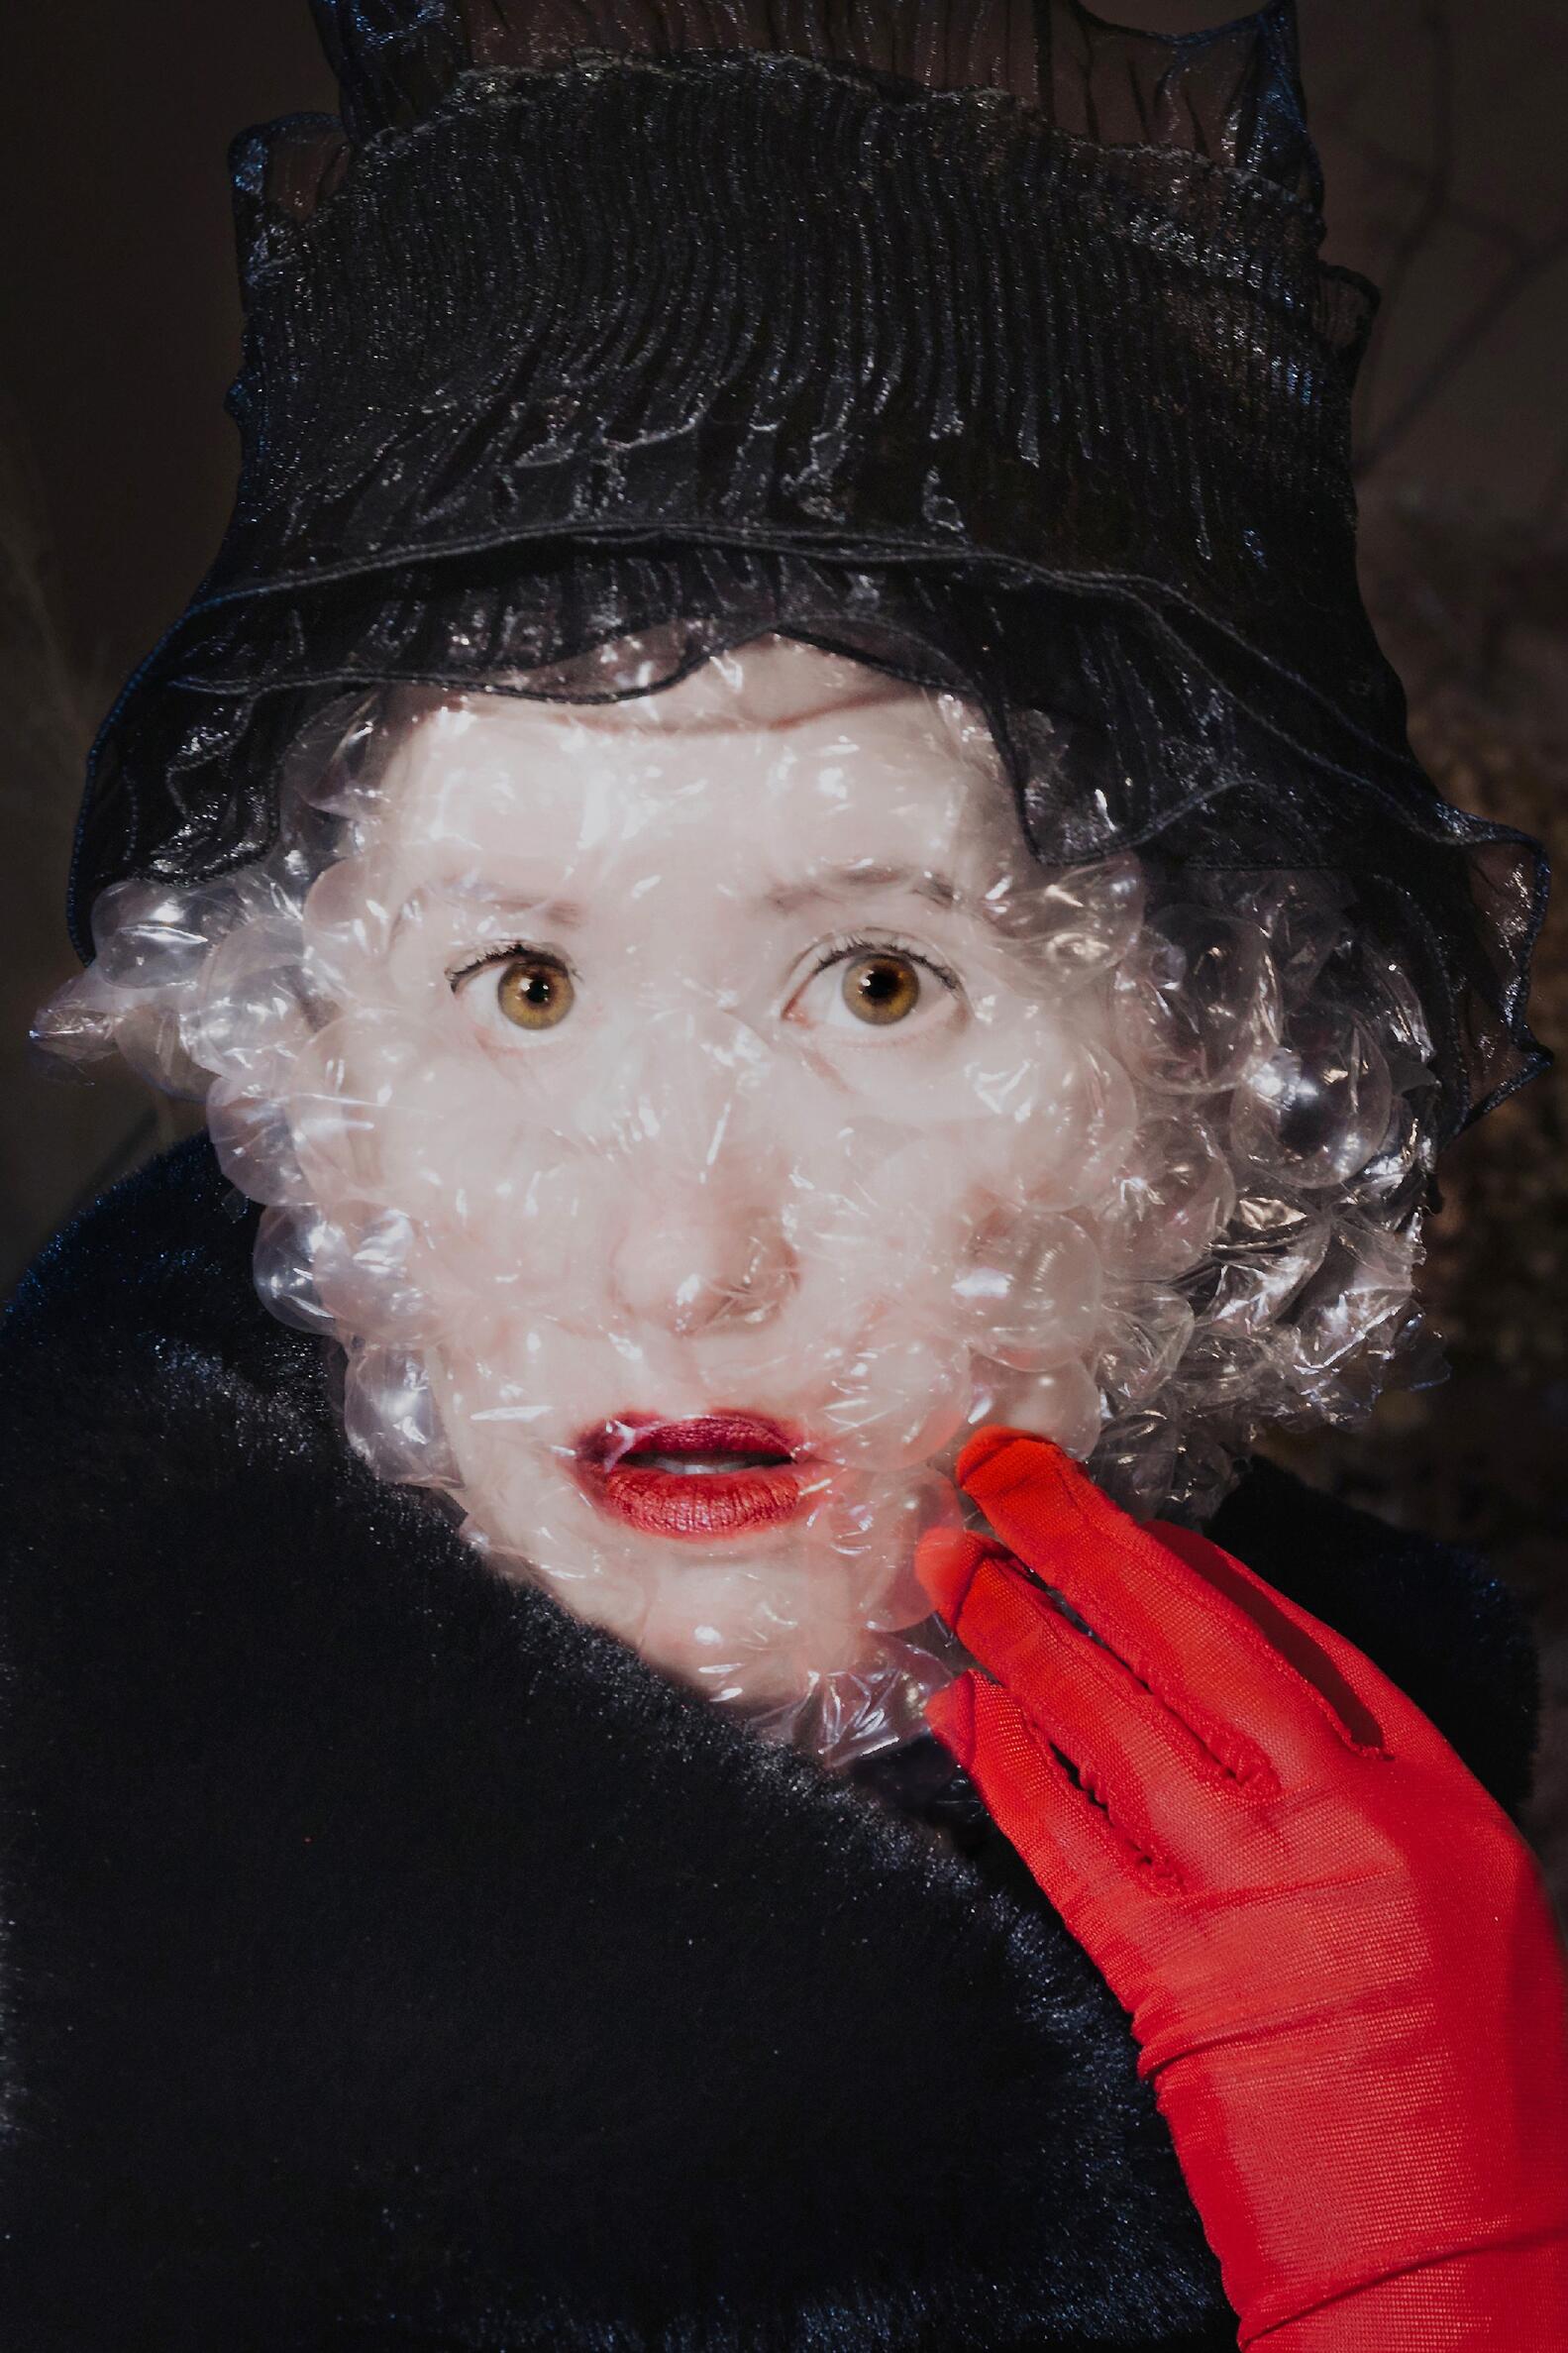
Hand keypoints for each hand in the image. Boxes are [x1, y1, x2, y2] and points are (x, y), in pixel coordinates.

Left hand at [917, 1426, 1567, 2349]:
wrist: (1459, 2262)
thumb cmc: (1488, 2096)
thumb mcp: (1471, 1906)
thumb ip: (1370, 1796)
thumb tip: (1250, 1712)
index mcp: (1428, 1795)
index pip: (1295, 1637)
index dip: (1195, 1566)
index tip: (1128, 1520)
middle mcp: (1337, 1818)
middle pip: (1188, 1636)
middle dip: (1082, 1538)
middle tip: (999, 1464)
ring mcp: (1247, 1890)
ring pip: (1108, 1715)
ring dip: (1017, 1628)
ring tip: (949, 1561)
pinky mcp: (1168, 1973)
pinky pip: (1065, 1838)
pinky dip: (1006, 1762)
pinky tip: (957, 1705)